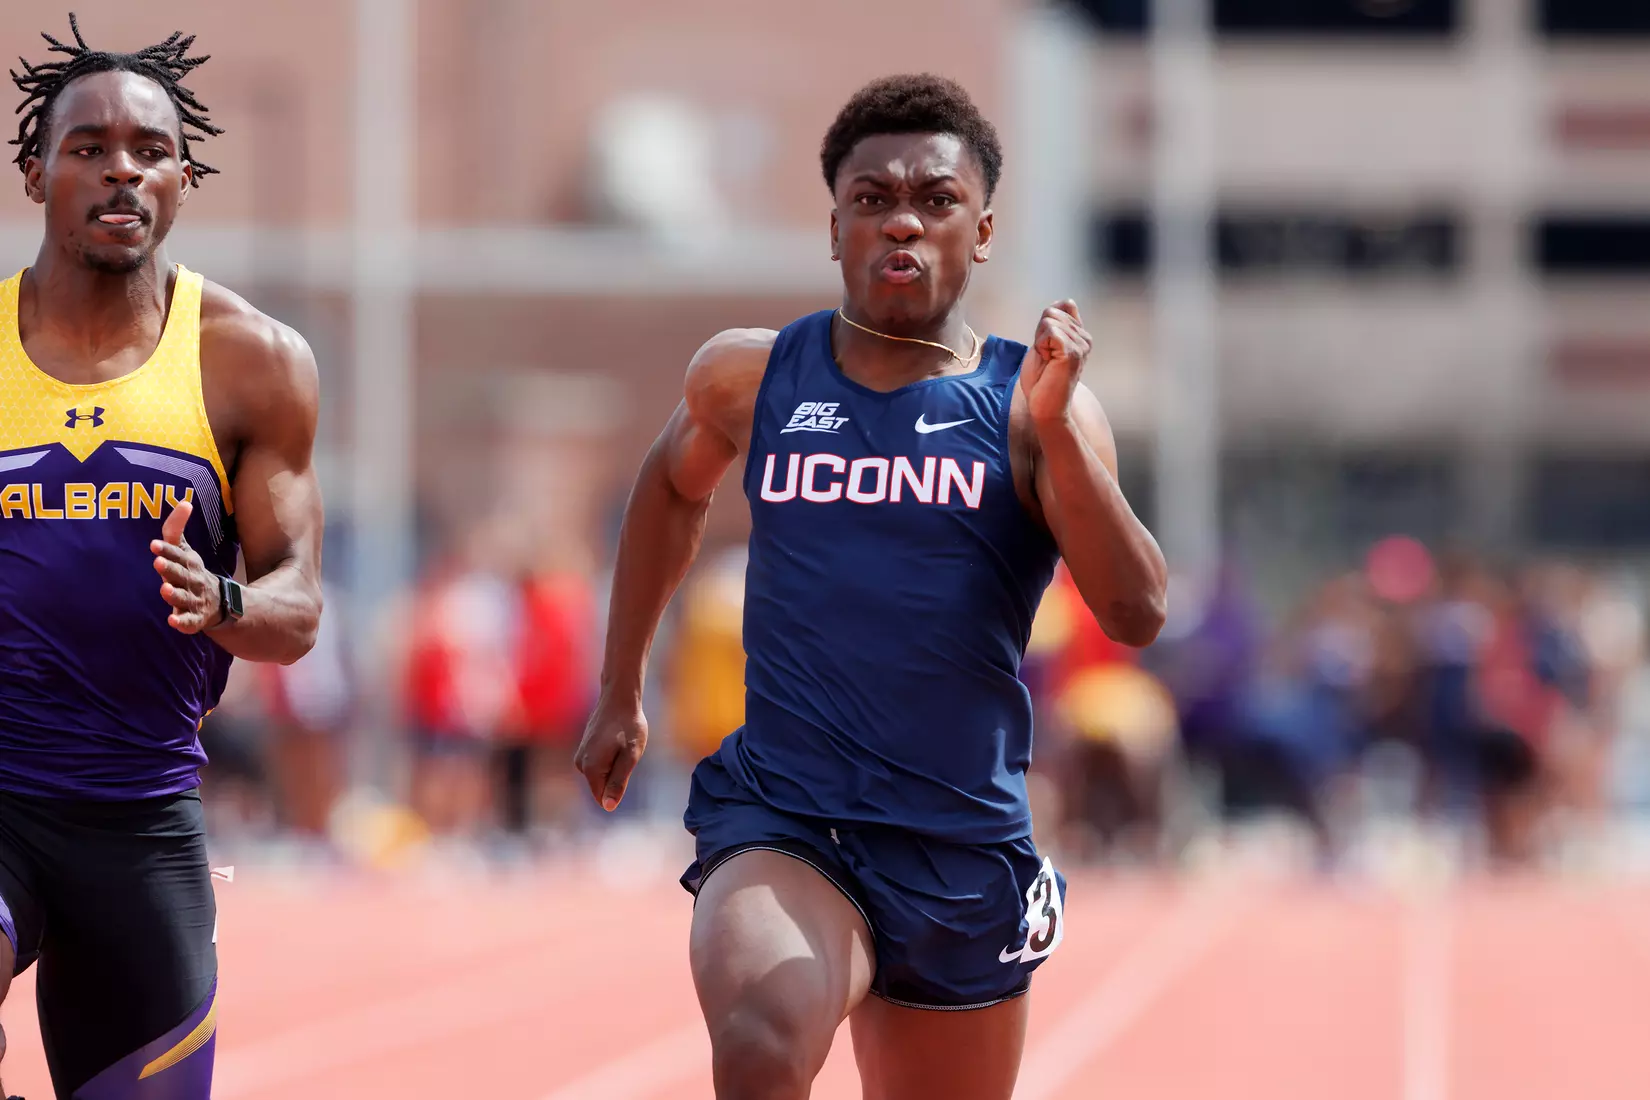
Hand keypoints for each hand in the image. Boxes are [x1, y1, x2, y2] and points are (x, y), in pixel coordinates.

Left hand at [150, 500, 220, 633]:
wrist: (219, 603)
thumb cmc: (192, 573)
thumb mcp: (186, 551)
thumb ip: (177, 529)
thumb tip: (184, 502)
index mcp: (189, 563)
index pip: (178, 554)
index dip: (167, 550)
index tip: (154, 545)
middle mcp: (193, 580)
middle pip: (181, 574)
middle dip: (171, 568)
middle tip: (157, 562)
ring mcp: (194, 600)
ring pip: (184, 597)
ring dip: (175, 594)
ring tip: (164, 589)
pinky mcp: (194, 618)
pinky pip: (189, 622)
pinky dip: (182, 622)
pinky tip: (172, 621)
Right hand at [573, 696, 648, 811]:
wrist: (619, 698)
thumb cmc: (629, 726)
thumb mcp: (631, 756)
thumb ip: (618, 782)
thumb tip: (608, 807)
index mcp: (590, 769)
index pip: (603, 798)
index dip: (619, 789)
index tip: (627, 768)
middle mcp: (580, 765)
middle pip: (602, 786)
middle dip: (617, 776)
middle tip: (627, 753)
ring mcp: (580, 756)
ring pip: (601, 775)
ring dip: (615, 766)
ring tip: (623, 746)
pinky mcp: (584, 749)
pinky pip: (600, 764)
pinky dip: (611, 757)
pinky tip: (617, 741)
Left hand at [1019, 300, 1092, 425]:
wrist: (1045, 407)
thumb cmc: (1042, 380)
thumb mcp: (1045, 344)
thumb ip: (1054, 324)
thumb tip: (1065, 301)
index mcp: (1081, 335)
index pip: (1059, 307)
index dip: (1045, 326)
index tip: (1046, 349)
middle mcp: (1085, 338)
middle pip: (1051, 313)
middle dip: (1040, 334)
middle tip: (1045, 358)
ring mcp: (1081, 345)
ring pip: (1048, 321)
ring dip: (1039, 342)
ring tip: (1047, 362)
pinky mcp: (1073, 352)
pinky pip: (1050, 331)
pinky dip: (1041, 345)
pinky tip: (1047, 362)